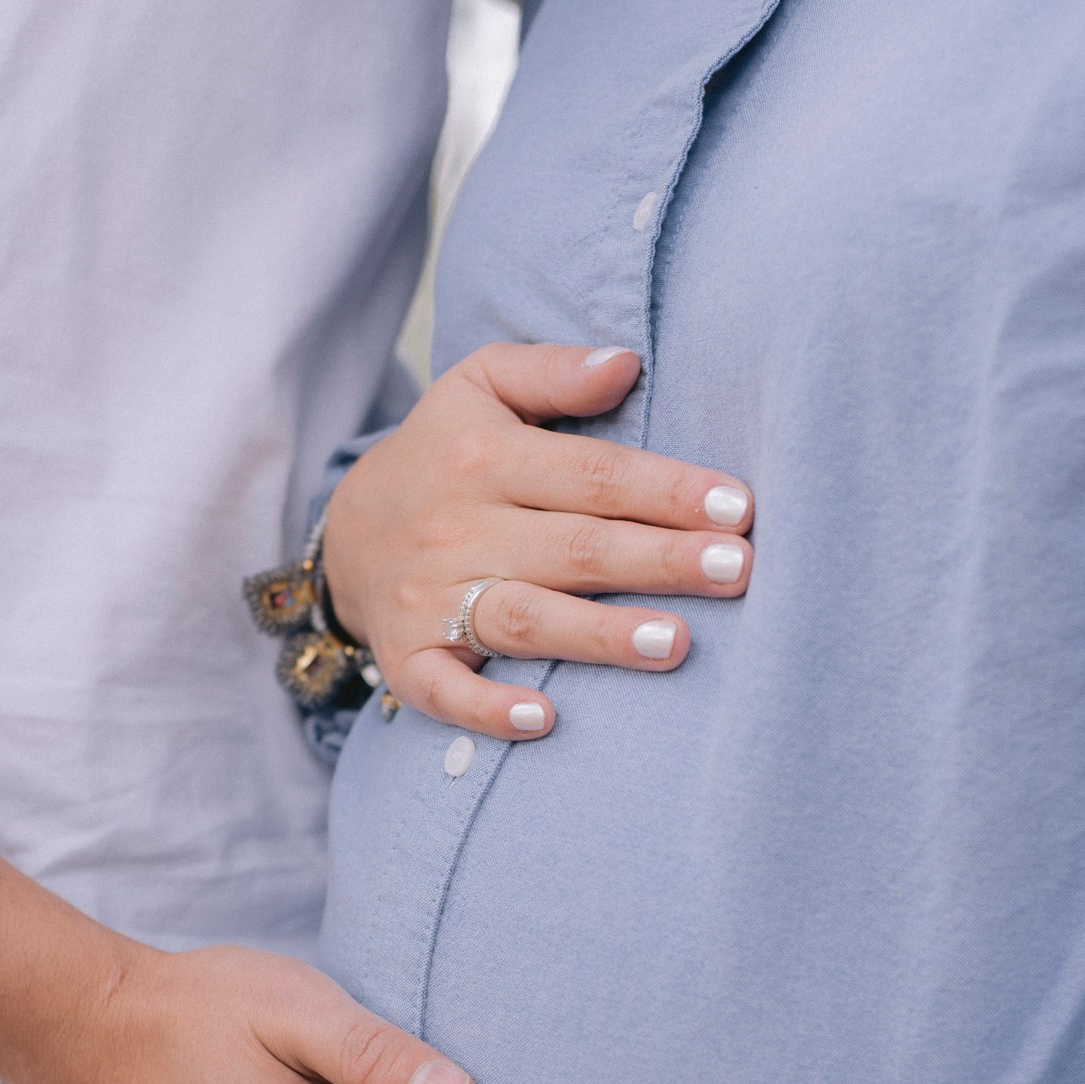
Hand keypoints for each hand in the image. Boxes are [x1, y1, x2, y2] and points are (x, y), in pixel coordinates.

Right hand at [324, 342, 754, 739]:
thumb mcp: (480, 387)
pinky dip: (490, 707)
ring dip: (599, 635)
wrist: (346, 534)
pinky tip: (544, 719)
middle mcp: (459, 528)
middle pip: (575, 548)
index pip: (592, 475)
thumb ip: (553, 371)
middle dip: (659, 560)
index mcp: (485, 457)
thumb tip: (626, 364)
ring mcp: (432, 598)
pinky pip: (447, 689)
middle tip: (735, 572)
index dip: (666, 491)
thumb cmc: (444, 457)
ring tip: (674, 644)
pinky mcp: (410, 657)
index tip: (738, 508)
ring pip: (525, 618)